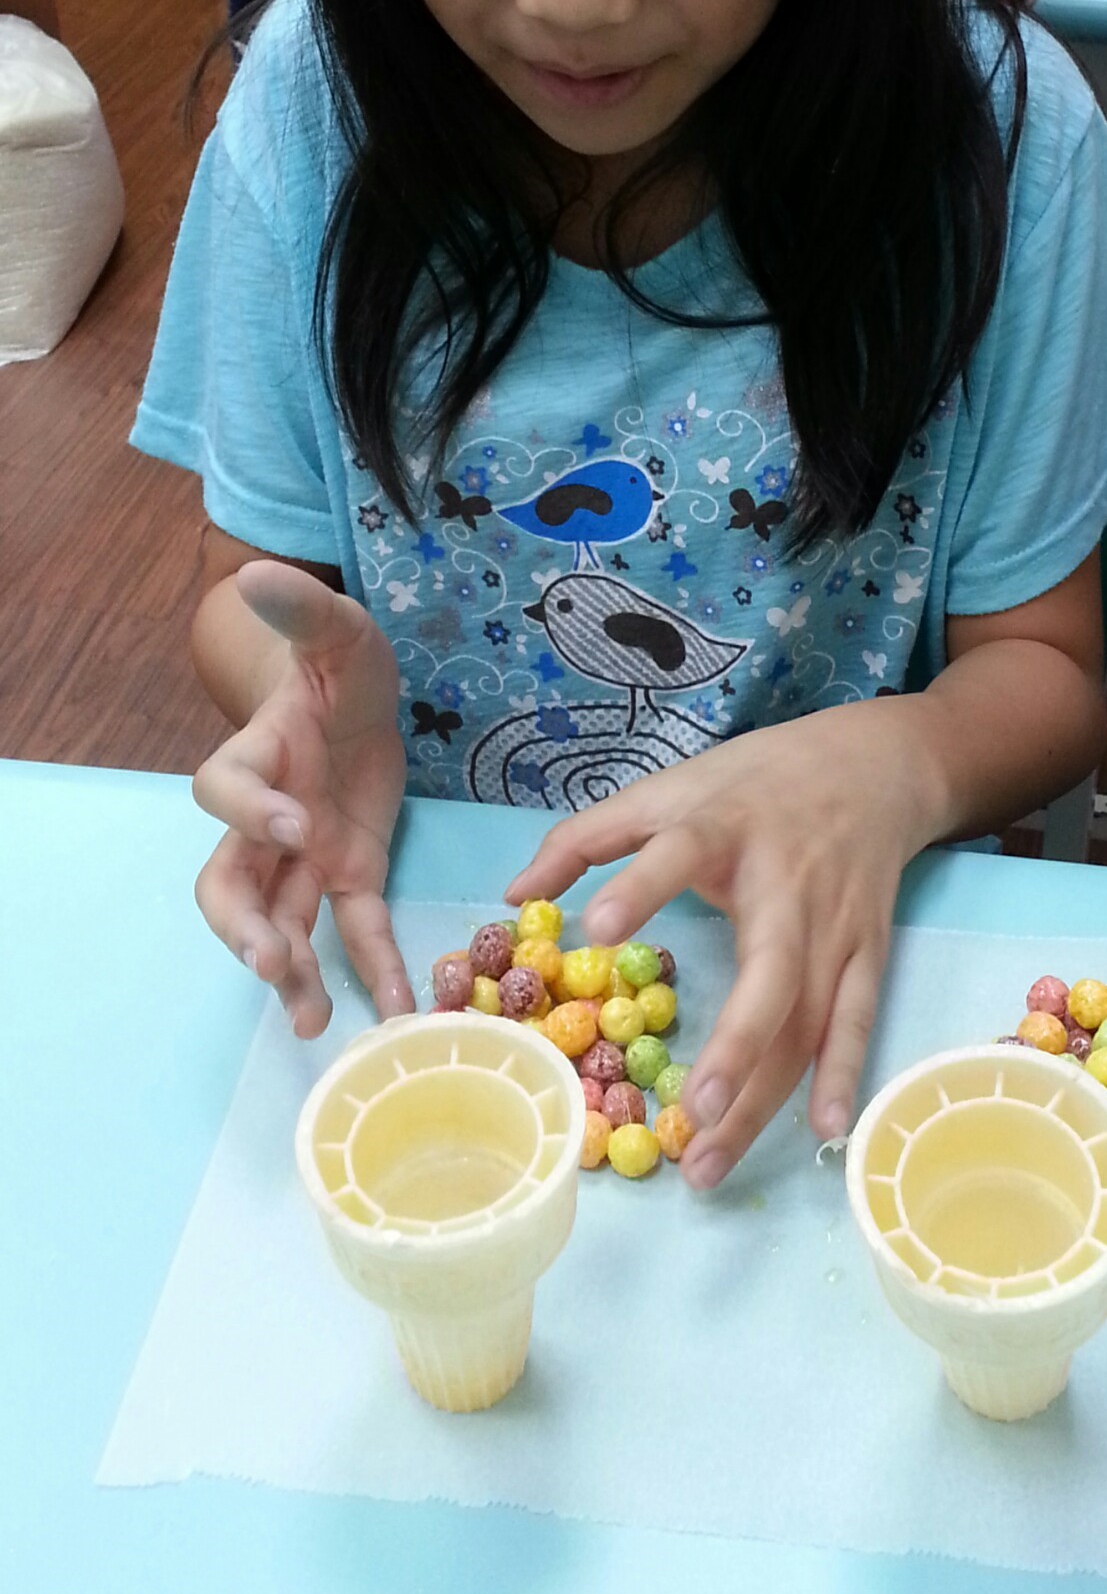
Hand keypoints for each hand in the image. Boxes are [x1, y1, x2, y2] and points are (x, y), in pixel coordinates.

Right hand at [192, 562, 410, 1036]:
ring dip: (290, 971)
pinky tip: (396, 1008)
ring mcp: (305, 854)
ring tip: (311, 1020)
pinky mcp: (352, 874)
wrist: (362, 696)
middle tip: (268, 961)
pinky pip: (354, 929)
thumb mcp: (337, 629)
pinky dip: (371, 970)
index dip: (248, 812)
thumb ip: (303, 609)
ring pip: (280, 921)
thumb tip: (256, 573)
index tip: (290, 825)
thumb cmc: (340, 662)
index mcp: (256, 755)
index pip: (223, 787)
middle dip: (241, 926)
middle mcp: (268, 818)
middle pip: (229, 881)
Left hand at [505, 701, 945, 1188]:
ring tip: (709, 1159)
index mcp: (726, 830)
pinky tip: (822, 1131)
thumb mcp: (669, 789)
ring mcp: (835, 928)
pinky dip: (842, 1075)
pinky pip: (855, 1022)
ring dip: (764, 1094)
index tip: (598, 929)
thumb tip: (512, 895)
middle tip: (690, 1108)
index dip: (643, 887)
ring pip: (808, 1020)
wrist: (871, 767)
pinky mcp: (867, 954)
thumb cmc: (753, 784)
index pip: (682, 853)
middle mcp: (789, 886)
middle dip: (736, 1044)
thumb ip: (588, 836)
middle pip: (771, 972)